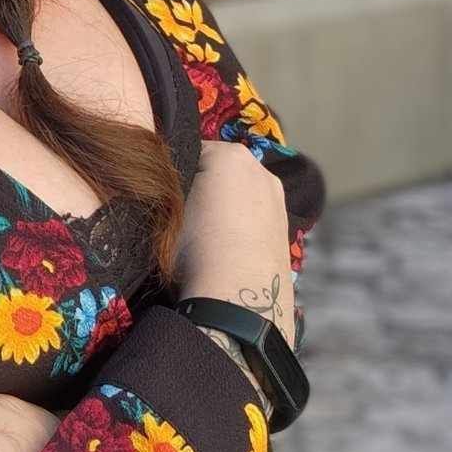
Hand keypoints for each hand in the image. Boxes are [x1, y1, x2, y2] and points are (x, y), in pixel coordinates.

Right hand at [174, 139, 295, 348]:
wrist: (238, 299)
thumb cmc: (195, 248)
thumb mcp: (168, 208)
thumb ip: (169, 186)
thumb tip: (170, 185)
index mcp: (230, 154)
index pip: (190, 151)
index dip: (173, 175)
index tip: (164, 200)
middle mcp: (261, 169)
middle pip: (220, 171)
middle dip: (203, 188)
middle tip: (184, 219)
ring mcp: (278, 200)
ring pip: (240, 194)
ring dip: (224, 208)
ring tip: (206, 239)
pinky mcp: (287, 228)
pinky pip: (255, 217)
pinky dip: (241, 227)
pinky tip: (228, 249)